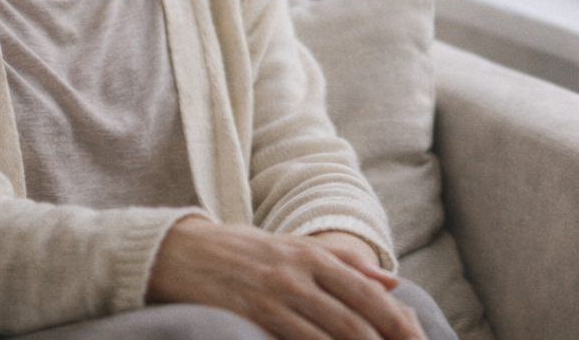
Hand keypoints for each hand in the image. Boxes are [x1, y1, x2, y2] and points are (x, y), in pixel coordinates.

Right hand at [147, 216, 421, 339]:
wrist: (182, 251)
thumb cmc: (246, 251)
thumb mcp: (297, 247)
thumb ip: (346, 264)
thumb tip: (392, 282)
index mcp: (313, 256)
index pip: (367, 293)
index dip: (396, 322)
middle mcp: (298, 275)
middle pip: (354, 320)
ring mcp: (273, 299)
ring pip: (328, 338)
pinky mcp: (249, 319)